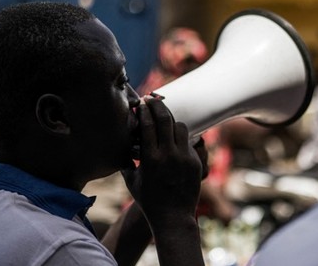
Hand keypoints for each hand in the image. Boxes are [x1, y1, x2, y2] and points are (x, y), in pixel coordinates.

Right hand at [122, 97, 201, 223]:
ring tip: (164, 118)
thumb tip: (122, 145)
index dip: (144, 110)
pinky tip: (174, 136)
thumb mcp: (132, 182)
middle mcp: (168, 156)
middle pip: (165, 119)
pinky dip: (179, 136)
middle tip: (152, 98)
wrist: (173, 218)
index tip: (141, 102)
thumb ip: (126, 162)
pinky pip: (188, 141)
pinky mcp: (195, 162)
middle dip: (157, 105)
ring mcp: (184, 158)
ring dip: (171, 120)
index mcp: (150, 159)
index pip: (148, 125)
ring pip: (179, 127)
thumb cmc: (149, 201)